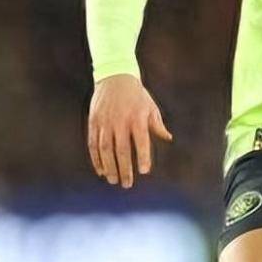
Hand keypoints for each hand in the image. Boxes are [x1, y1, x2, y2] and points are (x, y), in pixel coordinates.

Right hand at [87, 73, 172, 187]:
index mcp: (137, 117)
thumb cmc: (136, 94)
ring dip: (109, 167)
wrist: (114, 76)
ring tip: (113, 180)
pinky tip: (101, 170)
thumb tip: (168, 138)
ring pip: (106, 149)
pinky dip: (96, 159)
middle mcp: (120, 121)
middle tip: (127, 184)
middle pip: (122, 150)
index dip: (143, 157)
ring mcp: (105, 122)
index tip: (145, 171)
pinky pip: (93, 144)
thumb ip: (157, 124)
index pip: (141, 141)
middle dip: (125, 169)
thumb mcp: (150, 106)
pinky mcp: (94, 122)